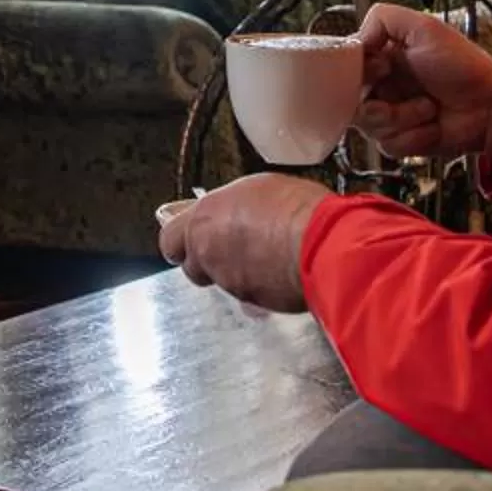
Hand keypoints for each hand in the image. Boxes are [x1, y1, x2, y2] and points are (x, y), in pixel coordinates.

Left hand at [158, 175, 324, 313]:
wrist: (321, 243)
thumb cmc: (297, 210)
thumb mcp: (260, 190)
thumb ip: (234, 209)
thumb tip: (237, 213)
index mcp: (204, 218)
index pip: (170, 238)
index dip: (183, 241)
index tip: (193, 238)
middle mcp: (207, 251)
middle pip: (192, 266)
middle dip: (206, 262)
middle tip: (229, 251)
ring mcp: (226, 279)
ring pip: (220, 282)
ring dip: (235, 274)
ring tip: (264, 259)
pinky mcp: (249, 301)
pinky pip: (247, 296)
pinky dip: (258, 288)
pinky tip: (279, 273)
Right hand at [354, 3, 491, 167]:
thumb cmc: (465, 65)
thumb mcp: (424, 27)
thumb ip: (383, 19)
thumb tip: (356, 40)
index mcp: (382, 58)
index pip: (345, 67)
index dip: (358, 72)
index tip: (383, 68)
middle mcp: (382, 87)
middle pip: (349, 101)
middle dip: (381, 101)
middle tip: (415, 93)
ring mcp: (390, 116)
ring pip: (369, 125)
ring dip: (404, 117)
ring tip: (430, 107)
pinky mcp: (402, 141)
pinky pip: (388, 145)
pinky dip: (415, 136)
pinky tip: (434, 125)